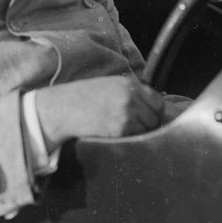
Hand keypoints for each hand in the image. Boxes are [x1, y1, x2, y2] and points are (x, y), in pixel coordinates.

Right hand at [33, 75, 165, 148]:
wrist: (64, 109)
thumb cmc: (83, 97)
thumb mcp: (109, 85)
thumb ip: (130, 92)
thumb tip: (150, 106)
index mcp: (128, 85)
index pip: (157, 100)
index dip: (156, 110)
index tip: (150, 115)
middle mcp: (130, 98)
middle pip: (156, 116)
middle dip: (150, 122)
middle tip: (139, 126)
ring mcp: (126, 114)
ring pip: (148, 128)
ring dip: (142, 132)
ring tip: (127, 130)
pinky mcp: (119, 130)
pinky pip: (136, 136)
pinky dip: (131, 138)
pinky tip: (119, 134)